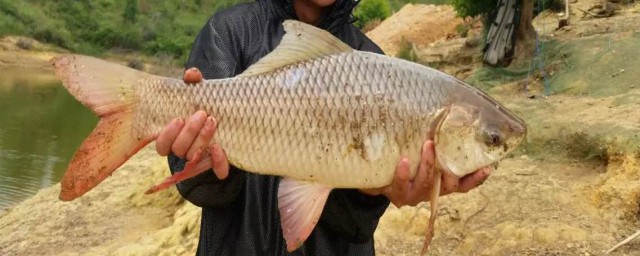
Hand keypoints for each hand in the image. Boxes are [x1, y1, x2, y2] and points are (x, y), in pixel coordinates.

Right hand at [155, 67, 229, 178]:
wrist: (232, 116)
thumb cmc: (206, 105)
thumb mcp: (200, 93)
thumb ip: (193, 83)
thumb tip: (192, 74)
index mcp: (174, 137)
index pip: (162, 146)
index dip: (167, 136)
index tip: (178, 119)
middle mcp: (186, 150)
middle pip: (179, 150)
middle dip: (189, 133)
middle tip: (202, 114)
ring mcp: (202, 158)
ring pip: (195, 156)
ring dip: (202, 139)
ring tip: (213, 120)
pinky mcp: (220, 163)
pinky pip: (218, 170)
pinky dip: (218, 161)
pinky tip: (220, 147)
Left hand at [361, 140, 491, 206]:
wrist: (374, 166)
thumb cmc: (406, 148)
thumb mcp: (424, 139)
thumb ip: (440, 129)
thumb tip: (454, 100)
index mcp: (442, 179)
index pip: (465, 182)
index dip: (477, 177)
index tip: (487, 168)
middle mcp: (431, 189)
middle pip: (449, 186)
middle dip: (452, 170)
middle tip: (451, 151)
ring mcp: (414, 193)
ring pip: (426, 185)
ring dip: (428, 165)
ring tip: (427, 145)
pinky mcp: (396, 193)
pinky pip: (401, 187)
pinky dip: (403, 174)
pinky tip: (405, 161)